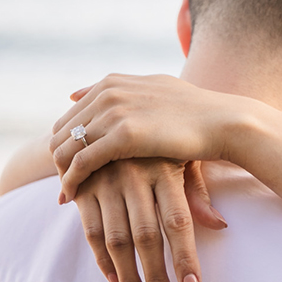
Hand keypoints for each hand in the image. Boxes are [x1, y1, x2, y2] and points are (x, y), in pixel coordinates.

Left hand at [48, 73, 257, 201]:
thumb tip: (73, 94)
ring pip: (66, 148)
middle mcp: (107, 93)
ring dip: (62, 174)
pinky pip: (81, 162)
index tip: (66, 168)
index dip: (63, 146)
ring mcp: (114, 112)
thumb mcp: (149, 91)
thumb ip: (112, 93)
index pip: (68, 118)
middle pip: (61, 133)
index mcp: (111, 84)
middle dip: (58, 162)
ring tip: (67, 195)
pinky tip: (73, 198)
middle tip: (64, 185)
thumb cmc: (192, 114)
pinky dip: (72, 181)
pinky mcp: (123, 135)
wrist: (223, 122)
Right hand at [72, 159, 222, 281]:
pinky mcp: (83, 188)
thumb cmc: (159, 144)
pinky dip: (103, 262)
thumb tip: (220, 225)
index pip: (178, 222)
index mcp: (164, 170)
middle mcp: (133, 176)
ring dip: (129, 279)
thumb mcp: (182, 159)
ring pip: (116, 240)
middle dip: (155, 278)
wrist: (111, 112)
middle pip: (146, 237)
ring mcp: (105, 182)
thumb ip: (196, 193)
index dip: (185, 258)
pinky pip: (91, 232)